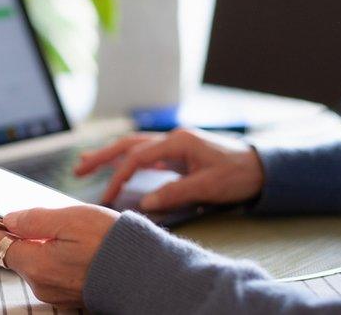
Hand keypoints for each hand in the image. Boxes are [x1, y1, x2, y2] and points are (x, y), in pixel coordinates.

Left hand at [0, 205, 117, 307]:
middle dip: (7, 230)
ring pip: (29, 260)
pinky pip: (46, 268)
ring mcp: (52, 290)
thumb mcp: (72, 219)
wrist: (145, 273)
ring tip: (43, 219)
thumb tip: (9, 218)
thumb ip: (36, 220)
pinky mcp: (66, 291)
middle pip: (9, 252)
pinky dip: (45, 251)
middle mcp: (39, 282)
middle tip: (9, 208)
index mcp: (35, 264)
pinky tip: (60, 237)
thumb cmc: (112, 244)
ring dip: (30, 240)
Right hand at [74, 128, 264, 211]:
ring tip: (86, 164)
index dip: (118, 177)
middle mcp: (172, 138)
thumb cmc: (238, 174)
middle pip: (128, 144)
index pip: (137, 157)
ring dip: (110, 156)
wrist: (262, 168)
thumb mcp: (208, 186)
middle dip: (101, 156)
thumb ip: (175, 193)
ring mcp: (174, 144)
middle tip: (78, 169)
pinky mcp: (178, 153)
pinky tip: (118, 169)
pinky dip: (127, 161)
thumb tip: (144, 203)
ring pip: (134, 147)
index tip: (106, 197)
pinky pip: (145, 154)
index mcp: (178, 141)